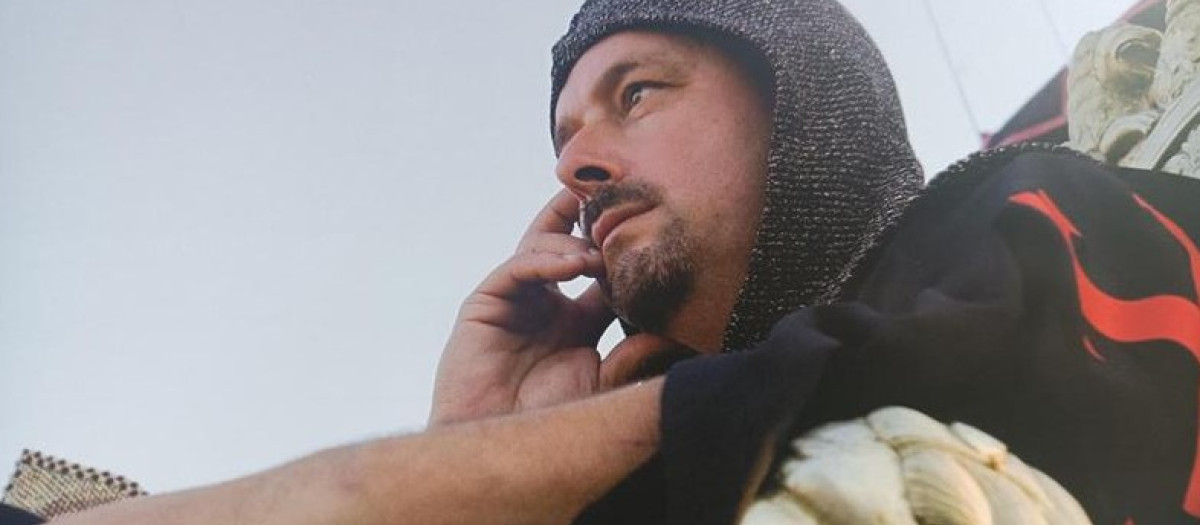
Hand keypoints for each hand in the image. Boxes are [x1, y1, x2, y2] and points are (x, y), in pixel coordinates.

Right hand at [430, 190, 680, 425]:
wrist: (503, 449)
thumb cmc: (550, 424)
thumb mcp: (604, 386)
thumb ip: (634, 359)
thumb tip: (676, 334)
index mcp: (577, 322)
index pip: (601, 272)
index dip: (620, 248)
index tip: (648, 224)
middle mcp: (546, 304)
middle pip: (566, 242)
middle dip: (586, 217)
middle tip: (615, 196)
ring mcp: (515, 301)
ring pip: (542, 246)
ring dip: (573, 244)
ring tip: (598, 256)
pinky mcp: (486, 304)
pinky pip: (517, 267)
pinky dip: (545, 259)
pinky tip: (574, 263)